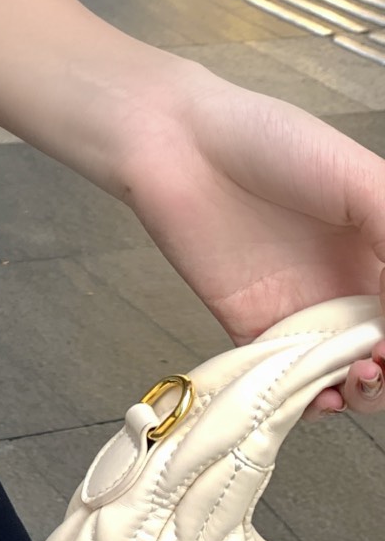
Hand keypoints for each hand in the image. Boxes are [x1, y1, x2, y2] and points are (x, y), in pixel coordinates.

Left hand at [121, 68, 384, 418]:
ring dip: (364, 391)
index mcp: (380, 247)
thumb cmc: (267, 140)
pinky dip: (311, 400)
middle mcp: (348, 285)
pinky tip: (321, 396)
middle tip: (382, 360)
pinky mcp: (254, 330)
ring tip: (359, 378)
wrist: (176, 145)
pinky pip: (289, 381)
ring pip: (347, 374)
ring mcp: (302, 310)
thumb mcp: (355, 176)